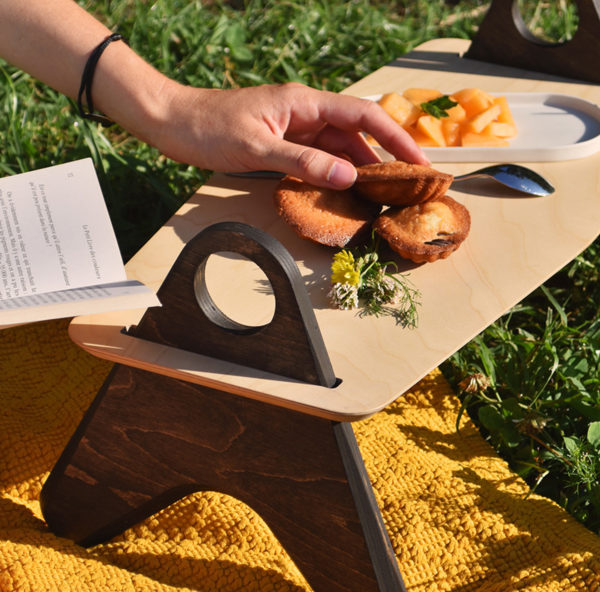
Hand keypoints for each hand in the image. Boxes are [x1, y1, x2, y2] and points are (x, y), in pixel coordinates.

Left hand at [152, 82, 429, 188]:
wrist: (173, 123)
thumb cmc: (209, 127)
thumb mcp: (258, 147)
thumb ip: (304, 161)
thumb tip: (348, 178)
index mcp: (305, 102)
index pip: (364, 115)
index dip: (396, 137)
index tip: (419, 162)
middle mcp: (306, 112)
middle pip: (357, 134)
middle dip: (384, 158)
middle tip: (406, 187)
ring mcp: (295, 128)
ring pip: (339, 148)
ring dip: (360, 170)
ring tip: (382, 196)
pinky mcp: (283, 143)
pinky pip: (318, 158)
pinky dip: (334, 174)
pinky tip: (343, 192)